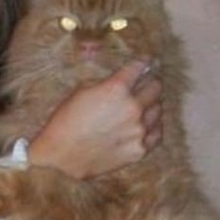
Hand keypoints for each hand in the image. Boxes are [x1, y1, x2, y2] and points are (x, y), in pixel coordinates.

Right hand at [28, 59, 161, 178]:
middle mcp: (132, 107)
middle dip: (149, 83)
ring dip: (150, 105)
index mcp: (116, 89)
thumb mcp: (81, 91)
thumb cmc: (65, 122)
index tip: (146, 61)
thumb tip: (122, 78)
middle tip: (143, 85)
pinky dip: (152, 127)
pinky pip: (156, 133)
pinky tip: (144, 125)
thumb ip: (106, 83)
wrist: (60, 157)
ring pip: (158, 110)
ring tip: (140, 107)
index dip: (143, 62)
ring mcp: (138, 130)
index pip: (140, 67)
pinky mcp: (139, 150)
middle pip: (155, 87)